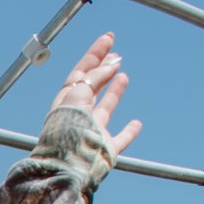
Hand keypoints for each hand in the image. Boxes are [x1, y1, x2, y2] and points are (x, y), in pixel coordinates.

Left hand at [46, 32, 140, 155]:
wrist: (69, 165)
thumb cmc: (67, 128)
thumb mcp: (79, 93)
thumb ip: (94, 77)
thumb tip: (111, 63)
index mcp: (67, 102)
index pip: (81, 73)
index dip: (94, 54)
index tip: (108, 38)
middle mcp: (79, 116)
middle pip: (92, 88)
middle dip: (103, 69)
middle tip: (116, 52)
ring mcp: (92, 133)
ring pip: (105, 109)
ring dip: (114, 92)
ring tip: (123, 75)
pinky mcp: (105, 150)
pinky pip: (120, 139)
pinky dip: (129, 132)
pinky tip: (137, 123)